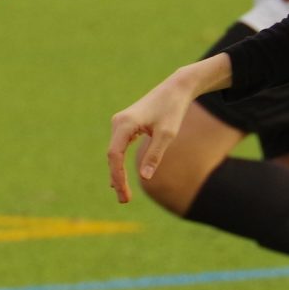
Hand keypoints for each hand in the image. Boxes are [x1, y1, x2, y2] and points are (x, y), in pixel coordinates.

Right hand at [107, 69, 205, 202]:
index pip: (114, 155)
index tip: (124, 193)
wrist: (176, 88)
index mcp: (125, 124)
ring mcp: (120, 124)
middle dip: (117, 179)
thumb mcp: (167, 134)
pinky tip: (120, 179)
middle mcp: (118, 123)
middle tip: (124, 201)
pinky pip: (118, 149)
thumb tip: (144, 178)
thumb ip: (155, 155)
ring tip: (123, 194)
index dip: (118, 176)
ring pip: (114, 153)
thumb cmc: (173, 109)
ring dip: (118, 173)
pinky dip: (120, 164)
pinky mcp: (126, 126)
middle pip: (112, 156)